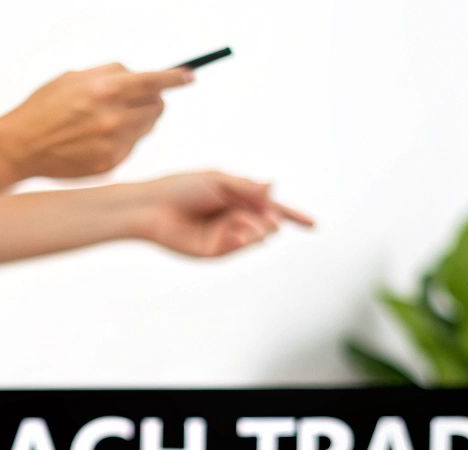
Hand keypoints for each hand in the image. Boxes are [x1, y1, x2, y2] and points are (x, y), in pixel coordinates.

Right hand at [0, 64, 194, 178]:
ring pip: (146, 128)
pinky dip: (122, 140)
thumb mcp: (74, 78)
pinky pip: (130, 147)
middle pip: (157, 106)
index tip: (189, 76)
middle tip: (140, 99)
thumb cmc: (45, 107)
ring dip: (138, 120)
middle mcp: (113, 118)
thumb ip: (110, 74)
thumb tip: (140, 75)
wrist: (21, 146)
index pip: (154, 81)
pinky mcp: (109, 164)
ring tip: (110, 119)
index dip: (176, 78)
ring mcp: (113, 144)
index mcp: (105, 90)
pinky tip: (97, 138)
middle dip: (154, 100)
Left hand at [130, 172, 313, 256]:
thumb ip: (246, 187)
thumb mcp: (218, 181)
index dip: (294, 216)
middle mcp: (234, 217)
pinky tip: (233, 235)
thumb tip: (273, 186)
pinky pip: (239, 246)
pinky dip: (242, 239)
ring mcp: (225, 235)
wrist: (153, 208)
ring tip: (245, 224)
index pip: (272, 207)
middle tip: (266, 217)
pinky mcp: (214, 251)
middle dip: (271, 219)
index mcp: (238, 198)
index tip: (313, 225)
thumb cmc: (181, 187)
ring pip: (257, 236)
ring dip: (257, 229)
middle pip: (268, 222)